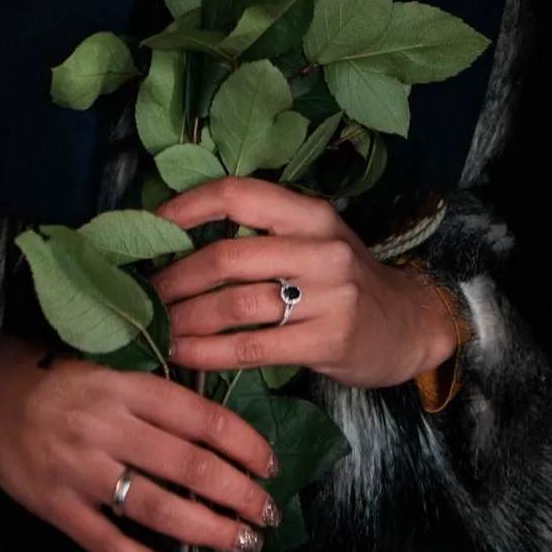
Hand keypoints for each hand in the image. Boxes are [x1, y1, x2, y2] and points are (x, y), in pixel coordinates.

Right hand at [0, 336, 280, 551]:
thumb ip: (151, 386)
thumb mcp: (105, 359)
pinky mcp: (58, 508)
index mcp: (124, 384)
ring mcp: (82, 472)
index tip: (269, 462)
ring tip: (244, 540)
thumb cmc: (47, 366)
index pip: (200, 416)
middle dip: (238, 492)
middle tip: (269, 511)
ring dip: (210, 529)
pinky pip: (112, 546)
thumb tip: (211, 413)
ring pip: (159, 508)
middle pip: (189, 466)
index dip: (242, 443)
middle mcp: (108, 427)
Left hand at [154, 178, 458, 388]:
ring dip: (185, 320)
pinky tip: (185, 356)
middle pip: (228, 257)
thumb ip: (261, 235)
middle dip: (175, 279)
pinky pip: (252, 347)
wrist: (408, 324)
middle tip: (143, 296)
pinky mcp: (327, 340)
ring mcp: (329, 294)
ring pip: (235, 305)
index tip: (149, 228)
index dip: (187, 208)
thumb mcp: (313, 241)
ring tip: (156, 330)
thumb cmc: (344, 281)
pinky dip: (209, 353)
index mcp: (310, 213)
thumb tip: (177, 237)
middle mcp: (321, 246)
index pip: (239, 194)